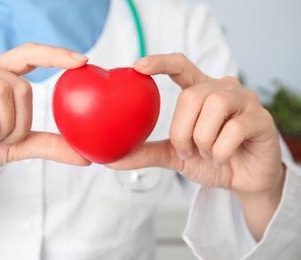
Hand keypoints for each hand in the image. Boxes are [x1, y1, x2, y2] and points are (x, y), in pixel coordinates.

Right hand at [0, 43, 89, 187]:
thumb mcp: (15, 146)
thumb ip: (46, 144)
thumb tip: (84, 156)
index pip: (30, 54)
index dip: (56, 55)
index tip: (82, 61)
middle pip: (22, 86)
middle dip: (20, 123)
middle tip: (4, 140)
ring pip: (4, 93)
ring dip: (3, 128)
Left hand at [108, 53, 284, 239]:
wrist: (243, 181)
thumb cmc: (209, 160)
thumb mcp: (174, 155)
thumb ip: (147, 152)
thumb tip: (111, 159)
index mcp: (201, 91)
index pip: (181, 65)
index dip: (161, 62)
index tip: (138, 66)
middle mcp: (223, 89)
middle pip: (192, 95)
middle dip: (182, 130)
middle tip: (186, 151)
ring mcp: (245, 101)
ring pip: (214, 107)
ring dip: (203, 139)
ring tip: (206, 154)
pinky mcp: (261, 119)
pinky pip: (234, 129)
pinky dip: (220, 151)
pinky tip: (222, 160)